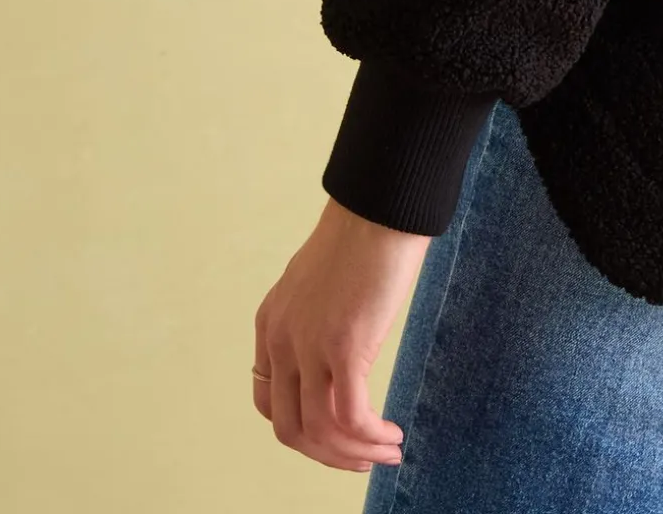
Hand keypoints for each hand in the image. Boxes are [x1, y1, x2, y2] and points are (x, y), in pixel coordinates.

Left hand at [252, 196, 431, 470]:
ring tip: (386, 453)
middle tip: (361, 459)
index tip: (336, 436)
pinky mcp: (343, 345)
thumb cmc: (365, 232)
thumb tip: (341, 352)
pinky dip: (371, 437)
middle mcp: (281, 339)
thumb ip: (318, 318)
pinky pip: (351, 415)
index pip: (269, 400)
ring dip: (354, 454)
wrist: (382, 204)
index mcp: (271, 323)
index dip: (301, 429)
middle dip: (327, 455)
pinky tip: (392, 436)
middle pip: (289, 428)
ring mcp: (309, 344)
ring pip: (319, 431)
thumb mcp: (321, 283)